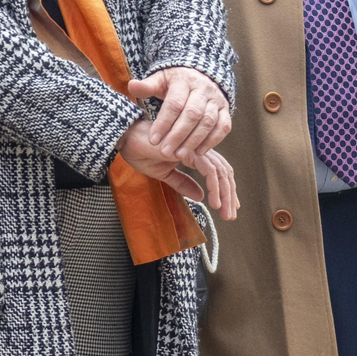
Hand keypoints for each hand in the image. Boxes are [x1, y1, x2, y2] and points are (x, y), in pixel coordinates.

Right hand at [117, 118, 241, 220]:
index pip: (218, 170)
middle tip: (230, 216)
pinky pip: (209, 170)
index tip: (228, 206)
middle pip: (224, 171)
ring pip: (220, 172)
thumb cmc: (141, 151)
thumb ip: (183, 183)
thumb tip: (201, 196)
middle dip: (229, 195)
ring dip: (225, 194)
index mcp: (194, 152)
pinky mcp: (189, 150)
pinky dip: (214, 186)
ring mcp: (195, 148)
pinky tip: (213, 202)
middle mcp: (198, 148)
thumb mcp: (164, 173)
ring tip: (224, 212)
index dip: (225, 188)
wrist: (126, 139)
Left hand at [124, 67, 231, 160]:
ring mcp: (216, 99)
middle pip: (192, 114)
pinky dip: (213, 141)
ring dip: (194, 140)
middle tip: (165, 152)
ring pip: (208, 121)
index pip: (174, 103)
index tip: (153, 140)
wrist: (199, 75)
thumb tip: (132, 86)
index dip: (164, 122)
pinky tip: (199, 152)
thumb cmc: (174, 82)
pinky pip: (223, 126)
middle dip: (178, 135)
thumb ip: (147, 86)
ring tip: (179, 155)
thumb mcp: (159, 80)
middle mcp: (203, 89)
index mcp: (183, 81)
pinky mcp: (226, 109)